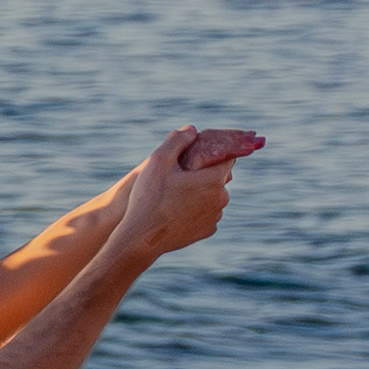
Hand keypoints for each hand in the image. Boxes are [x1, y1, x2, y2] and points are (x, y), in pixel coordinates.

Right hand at [114, 126, 250, 261]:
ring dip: (202, 191)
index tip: (201, 151)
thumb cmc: (149, 198)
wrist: (141, 238)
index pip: (227, 157)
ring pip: (213, 196)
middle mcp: (221, 198)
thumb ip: (177, 141)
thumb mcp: (158, 161)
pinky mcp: (208, 231)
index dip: (214, 152)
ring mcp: (215, 217)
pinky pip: (206, 213)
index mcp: (214, 179)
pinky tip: (178, 208)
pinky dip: (197, 209)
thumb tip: (192, 130)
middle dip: (205, 172)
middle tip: (183, 172)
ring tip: (178, 192)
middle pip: (219, 177)